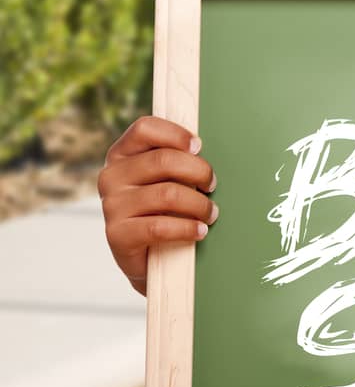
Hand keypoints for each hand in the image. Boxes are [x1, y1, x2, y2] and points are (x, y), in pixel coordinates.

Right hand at [99, 115, 217, 295]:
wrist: (150, 258)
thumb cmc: (165, 209)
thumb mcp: (168, 179)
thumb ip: (176, 160)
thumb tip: (202, 148)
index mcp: (122, 155)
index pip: (144, 128)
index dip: (175, 134)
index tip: (198, 147)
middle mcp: (111, 177)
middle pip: (163, 161)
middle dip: (199, 171)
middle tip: (212, 185)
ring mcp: (111, 206)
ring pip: (167, 194)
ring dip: (199, 204)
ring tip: (211, 213)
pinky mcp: (116, 234)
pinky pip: (159, 226)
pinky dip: (187, 228)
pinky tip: (200, 231)